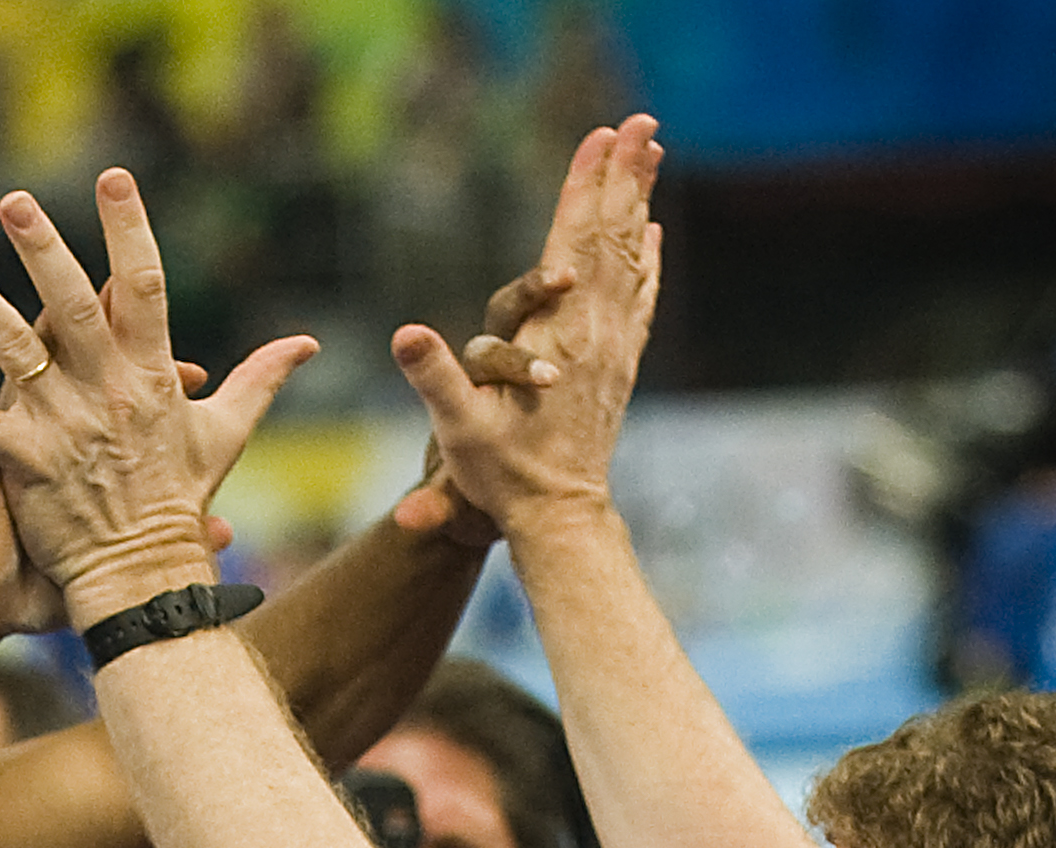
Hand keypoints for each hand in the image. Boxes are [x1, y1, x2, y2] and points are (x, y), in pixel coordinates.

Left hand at [0, 171, 315, 625]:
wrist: (148, 575)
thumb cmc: (183, 500)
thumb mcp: (225, 434)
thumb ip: (260, 379)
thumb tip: (307, 344)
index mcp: (154, 377)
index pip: (145, 287)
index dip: (128, 229)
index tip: (113, 178)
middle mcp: (107, 393)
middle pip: (73, 307)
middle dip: (44, 251)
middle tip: (13, 201)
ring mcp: (64, 427)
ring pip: (14, 351)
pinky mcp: (27, 463)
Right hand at [0, 351, 242, 647]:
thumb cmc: (62, 571)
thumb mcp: (116, 549)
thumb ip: (174, 528)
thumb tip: (227, 531)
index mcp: (86, 443)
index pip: (127, 393)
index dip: (163, 377)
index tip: (197, 378)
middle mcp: (52, 431)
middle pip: (78, 368)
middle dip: (107, 343)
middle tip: (134, 331)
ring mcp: (15, 445)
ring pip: (19, 380)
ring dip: (29, 344)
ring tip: (47, 319)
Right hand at [389, 117, 664, 535]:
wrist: (560, 517)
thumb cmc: (501, 475)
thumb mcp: (457, 427)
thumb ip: (432, 376)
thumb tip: (405, 334)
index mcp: (557, 337)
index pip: (572, 246)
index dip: (582, 190)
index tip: (597, 140)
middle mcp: (596, 334)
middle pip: (612, 239)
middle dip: (623, 177)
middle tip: (641, 123)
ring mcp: (615, 348)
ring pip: (632, 259)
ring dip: (638, 202)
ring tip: (651, 153)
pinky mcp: (621, 364)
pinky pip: (640, 296)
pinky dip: (646, 257)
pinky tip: (651, 232)